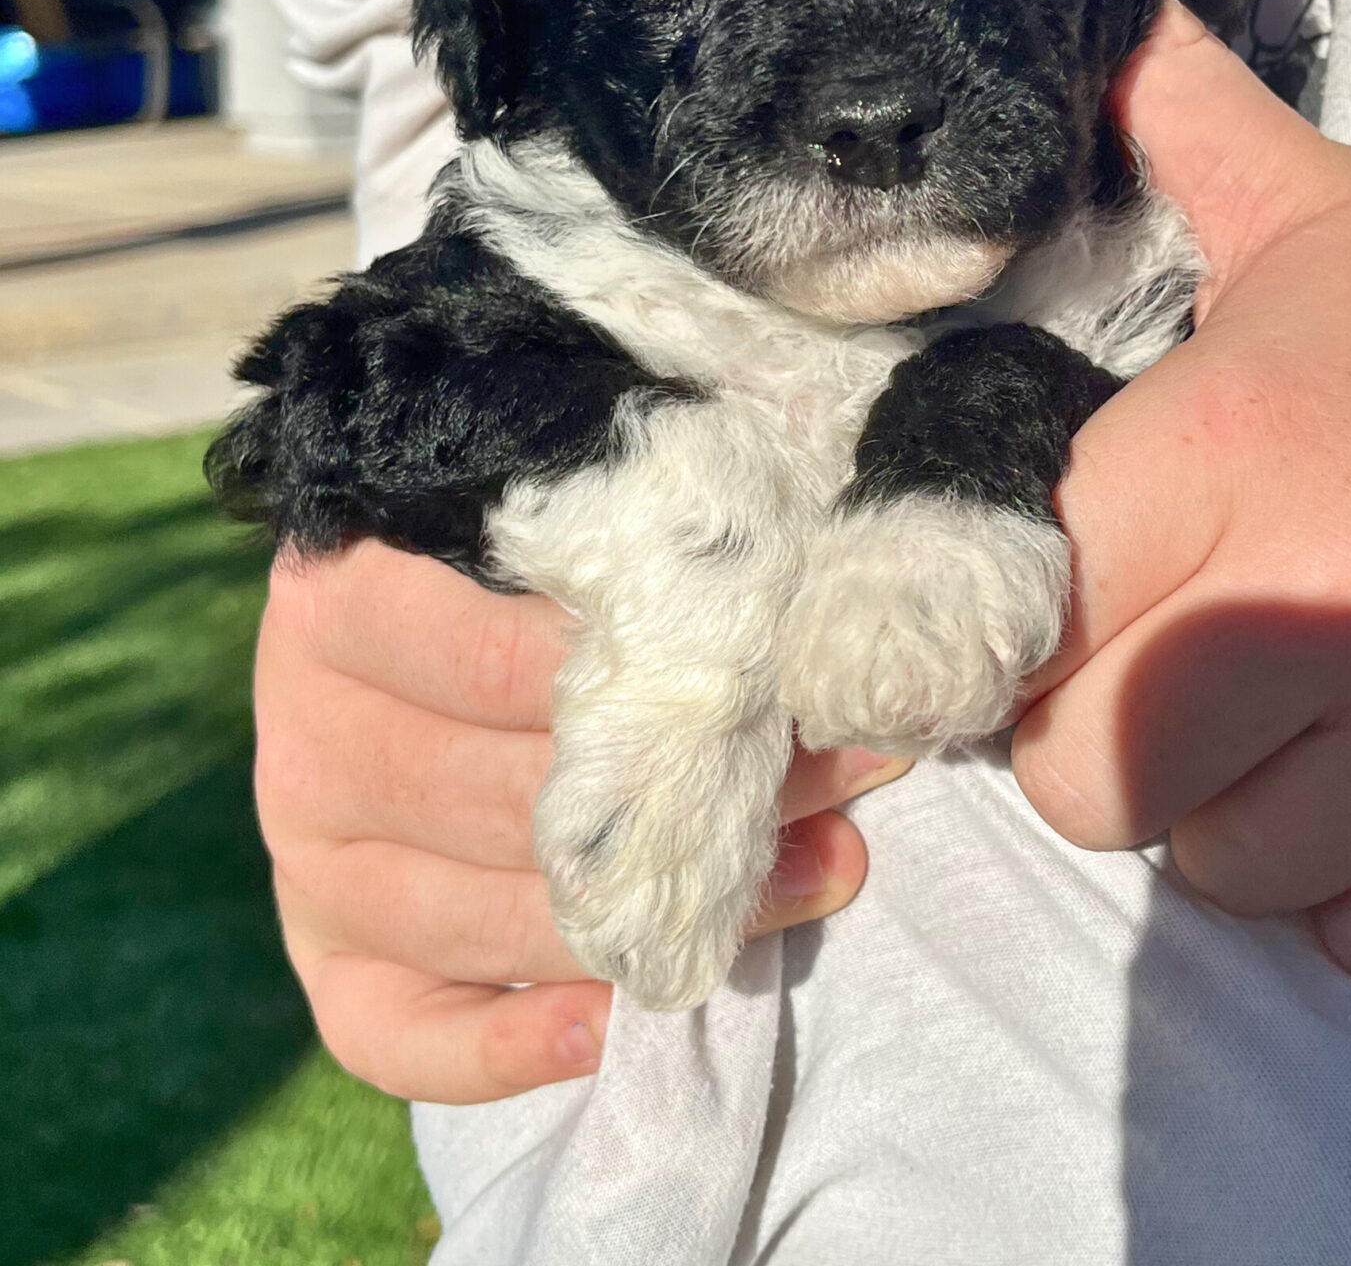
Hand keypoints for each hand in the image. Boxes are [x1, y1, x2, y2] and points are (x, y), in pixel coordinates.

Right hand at [255, 540, 906, 1102]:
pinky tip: (614, 1021)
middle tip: (845, 770)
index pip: (498, 657)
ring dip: (661, 910)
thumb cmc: (520, 535)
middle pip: (514, 794)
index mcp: (339, 596)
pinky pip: (396, 1032)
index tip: (788, 666)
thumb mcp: (554, 498)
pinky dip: (503, 1048)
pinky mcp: (327, 955)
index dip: (651, 671)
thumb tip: (787, 604)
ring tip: (822, 868)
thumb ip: (621, 531)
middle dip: (697, 793)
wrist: (401, 587)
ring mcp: (309, 859)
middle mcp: (308, 737)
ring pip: (484, 917)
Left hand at [1013, 1, 1350, 984]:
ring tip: (1309, 708)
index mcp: (1233, 448)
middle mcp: (1319, 606)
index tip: (1069, 599)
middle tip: (1182, 664)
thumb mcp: (1324, 215)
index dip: (1022, 618)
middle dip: (1111, 735)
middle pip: (1087, 775)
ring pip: (1222, 871)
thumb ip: (1186, 122)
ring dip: (1241, 813)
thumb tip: (1099, 9)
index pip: (1017, 612)